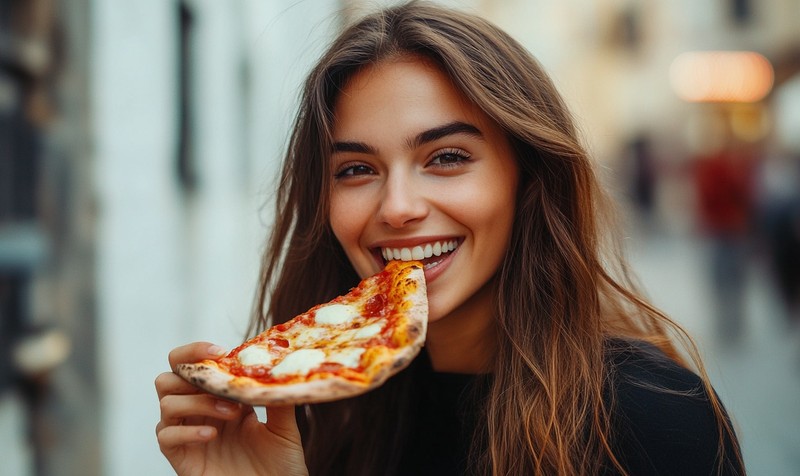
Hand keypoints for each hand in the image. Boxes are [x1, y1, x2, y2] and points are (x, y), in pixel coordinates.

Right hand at [155, 342, 307, 475]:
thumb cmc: (279, 465)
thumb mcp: (284, 427)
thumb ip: (277, 398)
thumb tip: (282, 367)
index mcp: (218, 397)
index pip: (191, 364)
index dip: (197, 351)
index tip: (221, 351)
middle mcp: (197, 412)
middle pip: (167, 378)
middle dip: (189, 374)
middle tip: (219, 382)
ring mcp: (187, 434)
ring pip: (166, 403)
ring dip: (197, 401)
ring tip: (231, 413)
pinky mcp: (181, 458)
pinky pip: (166, 436)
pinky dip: (187, 431)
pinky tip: (212, 435)